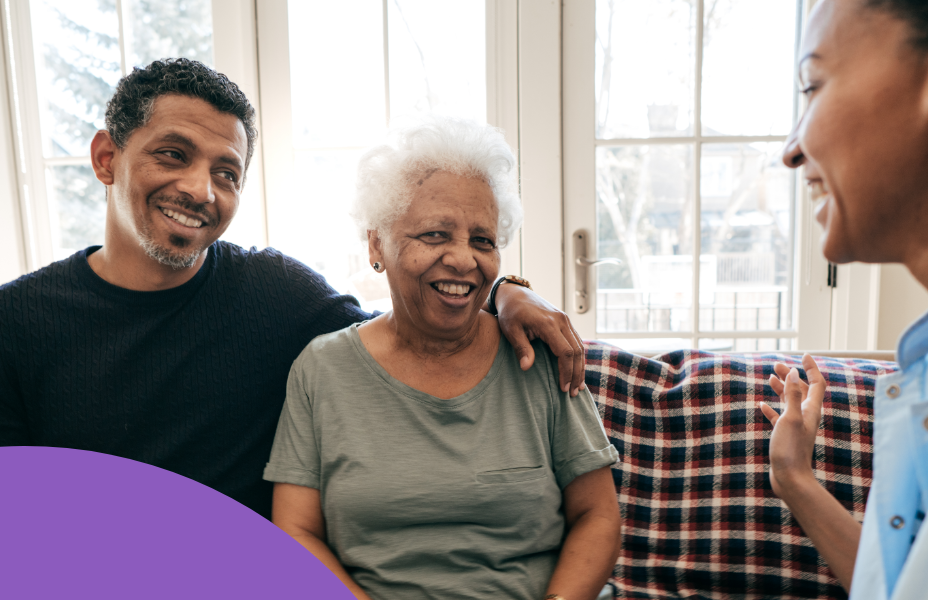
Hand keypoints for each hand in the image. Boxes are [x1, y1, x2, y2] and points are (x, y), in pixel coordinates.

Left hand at [494, 283, 585, 395]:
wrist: (515, 293)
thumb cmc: (510, 312)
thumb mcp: (511, 330)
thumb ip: (521, 348)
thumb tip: (526, 367)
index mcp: (548, 323)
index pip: (565, 352)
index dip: (566, 372)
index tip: (563, 388)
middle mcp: (561, 321)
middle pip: (577, 351)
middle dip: (576, 374)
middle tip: (572, 393)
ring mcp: (565, 320)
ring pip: (580, 347)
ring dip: (580, 367)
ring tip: (578, 387)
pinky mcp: (565, 321)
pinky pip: (577, 341)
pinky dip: (578, 357)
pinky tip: (577, 370)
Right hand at [759, 354, 825, 498]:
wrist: (790, 478)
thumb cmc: (791, 449)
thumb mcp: (790, 418)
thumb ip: (793, 395)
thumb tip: (794, 372)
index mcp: (810, 410)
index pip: (816, 383)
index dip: (811, 368)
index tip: (803, 355)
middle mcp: (805, 416)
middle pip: (802, 390)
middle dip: (791, 376)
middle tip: (776, 364)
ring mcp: (795, 426)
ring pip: (790, 402)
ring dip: (781, 389)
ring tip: (770, 378)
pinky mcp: (785, 436)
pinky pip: (779, 418)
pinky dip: (772, 409)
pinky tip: (763, 405)